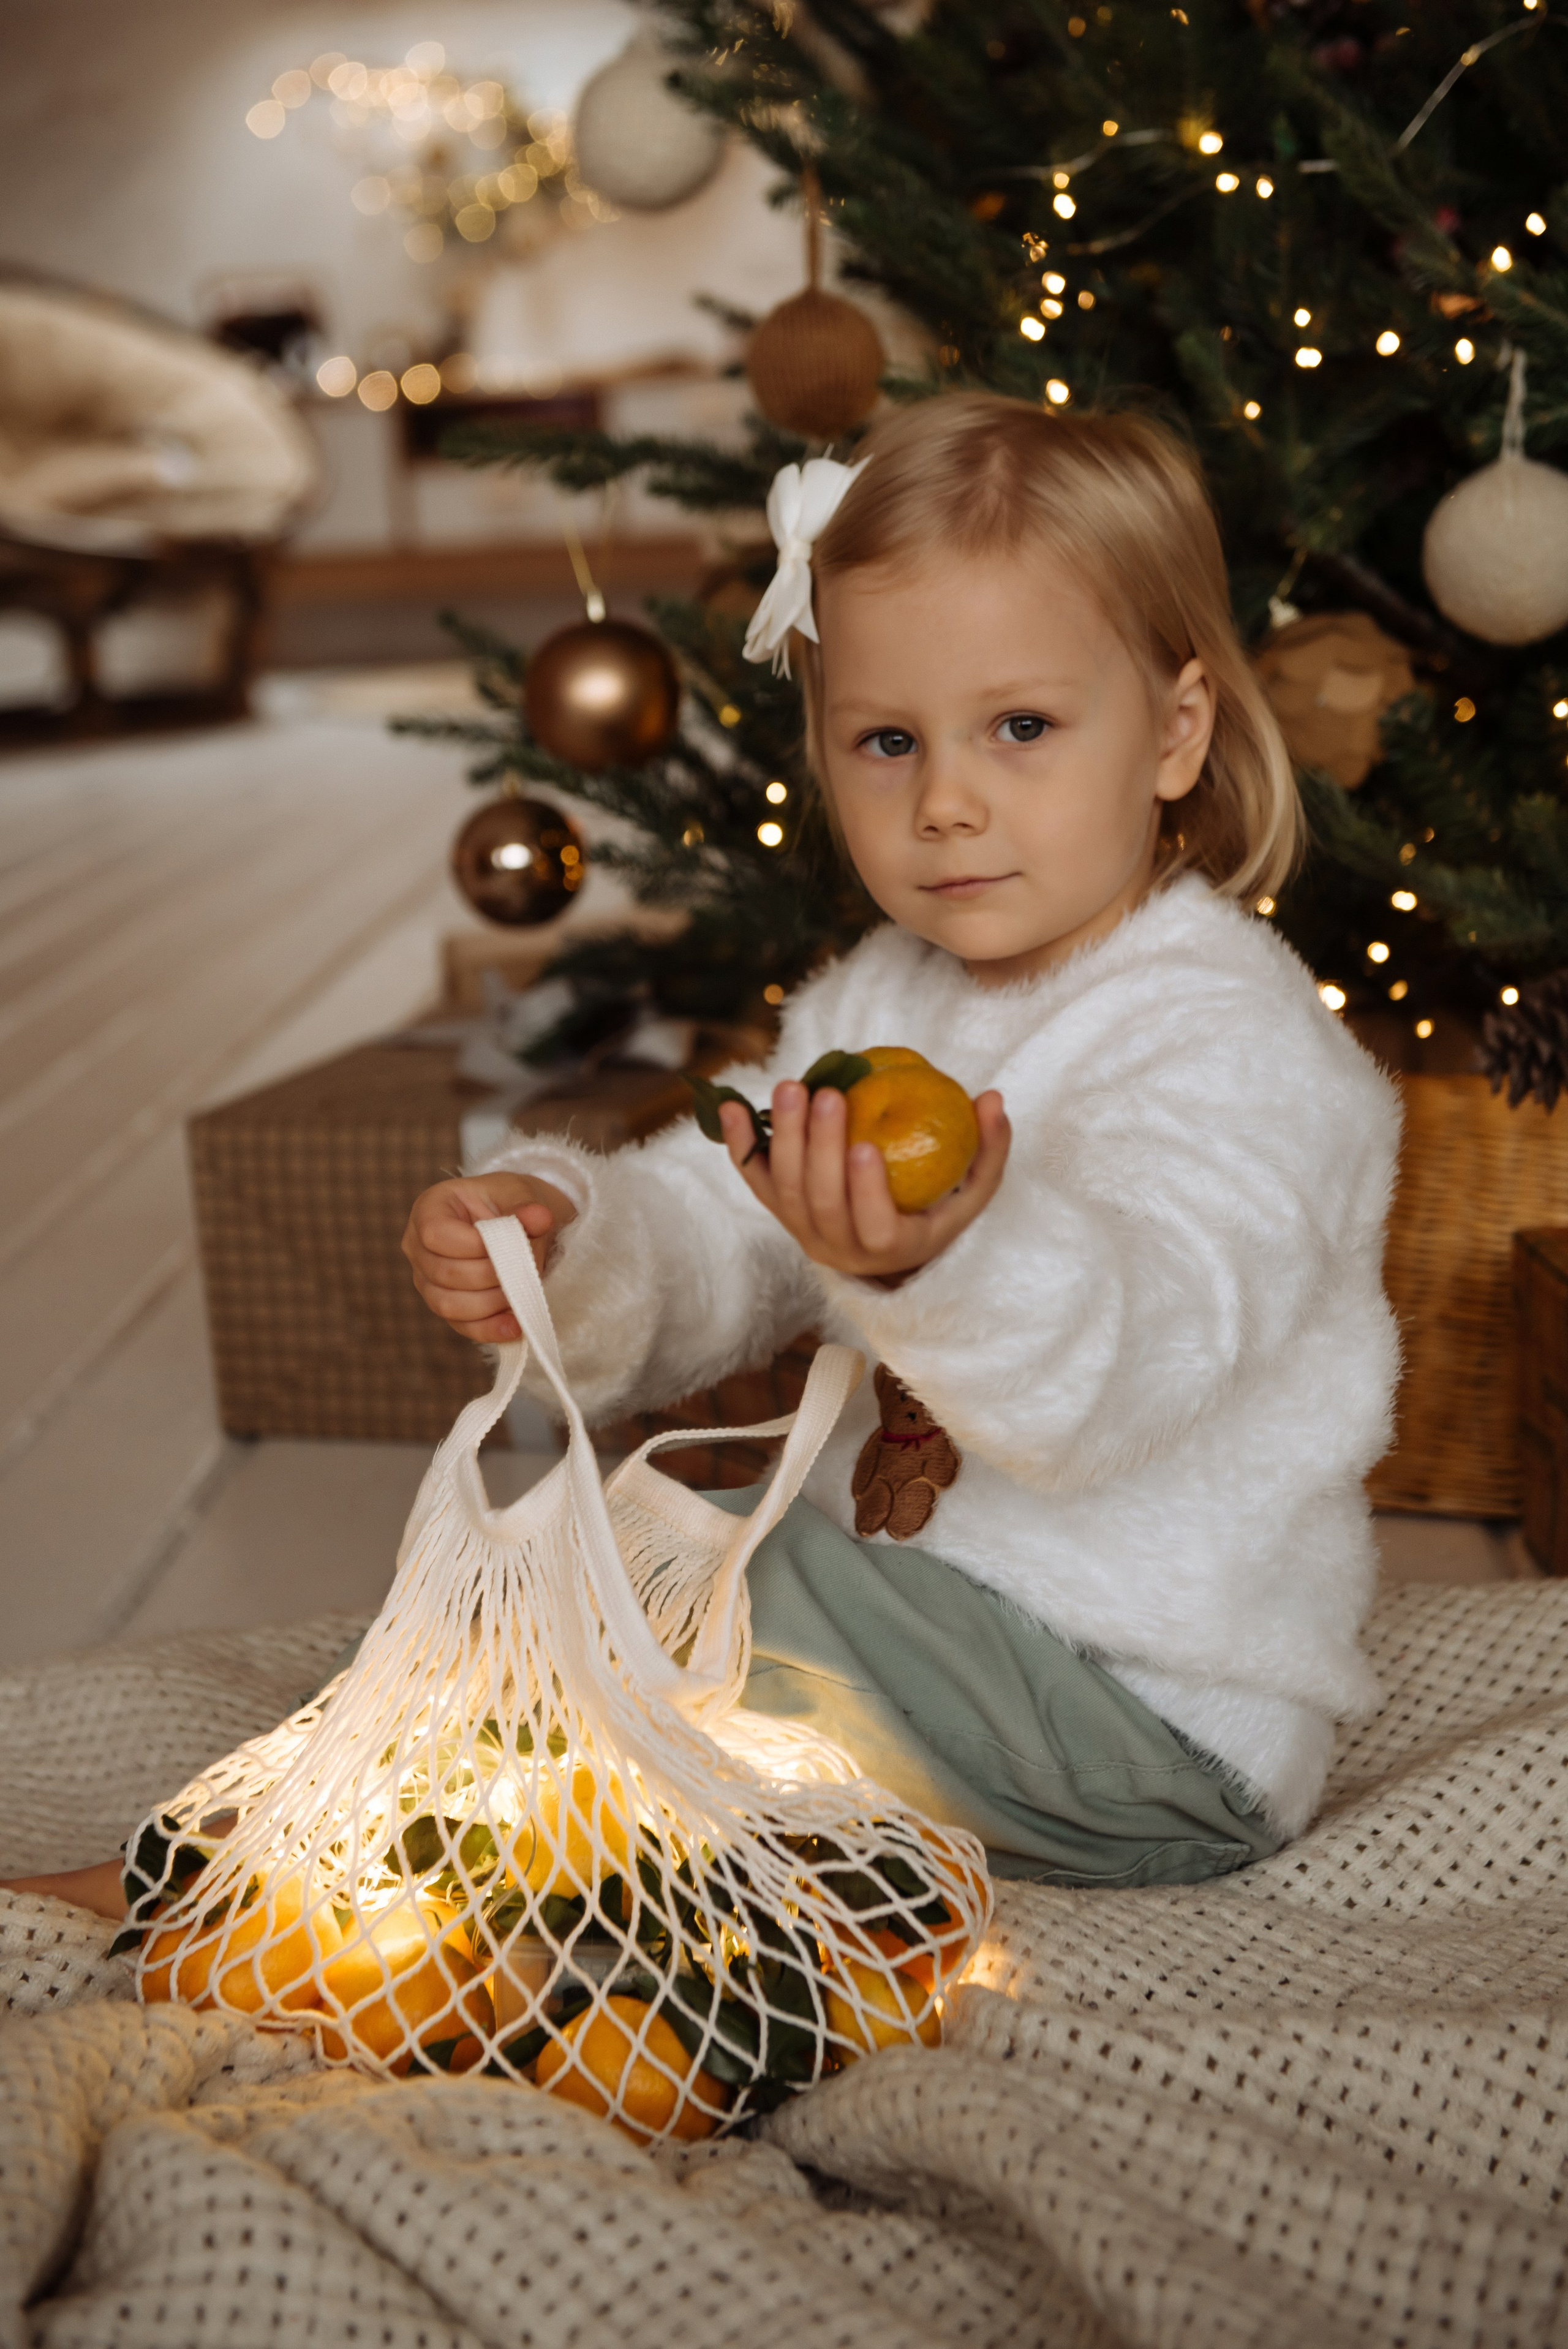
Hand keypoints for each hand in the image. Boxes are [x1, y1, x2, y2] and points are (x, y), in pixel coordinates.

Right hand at [402, 1172, 576, 1342]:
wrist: (515, 1221)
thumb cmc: (509, 1202)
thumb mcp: (520, 1194)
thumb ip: (526, 1207)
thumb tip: (540, 1217)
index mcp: (429, 1209)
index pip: (435, 1234)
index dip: (472, 1245)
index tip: (509, 1244)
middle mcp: (418, 1247)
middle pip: (443, 1273)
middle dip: (489, 1276)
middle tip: (524, 1270)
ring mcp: (427, 1280)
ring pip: (447, 1304)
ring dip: (490, 1304)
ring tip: (523, 1293)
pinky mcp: (446, 1305)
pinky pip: (461, 1325)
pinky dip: (490, 1329)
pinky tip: (515, 1326)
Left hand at [717, 1082, 1009, 1283]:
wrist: (882, 1253)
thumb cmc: (933, 1214)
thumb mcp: (970, 1193)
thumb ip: (988, 1150)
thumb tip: (992, 1099)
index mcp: (889, 1248)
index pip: (874, 1226)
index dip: (867, 1191)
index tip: (866, 1145)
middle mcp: (838, 1246)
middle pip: (820, 1200)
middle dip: (819, 1147)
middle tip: (827, 1093)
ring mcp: (802, 1229)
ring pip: (784, 1187)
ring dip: (783, 1136)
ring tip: (791, 1087)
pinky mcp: (779, 1210)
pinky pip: (754, 1178)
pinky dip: (739, 1143)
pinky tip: (731, 1105)